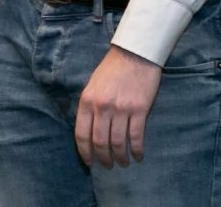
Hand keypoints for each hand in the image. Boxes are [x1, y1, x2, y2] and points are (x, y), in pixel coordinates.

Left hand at [76, 45, 161, 168]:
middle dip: (103, 158)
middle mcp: (102, 107)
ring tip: (123, 163)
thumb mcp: (92, 85)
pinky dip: (136, 150)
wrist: (134, 54)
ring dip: (120, 157)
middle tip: (108, 166)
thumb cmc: (112, 70)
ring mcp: (121, 109)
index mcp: (87, 101)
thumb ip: (89, 106)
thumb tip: (89, 131)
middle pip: (100, 141)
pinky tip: (138, 156)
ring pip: (117, 142)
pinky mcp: (139, 110)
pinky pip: (136, 137)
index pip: (81, 134)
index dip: (85, 152)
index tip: (89, 162)